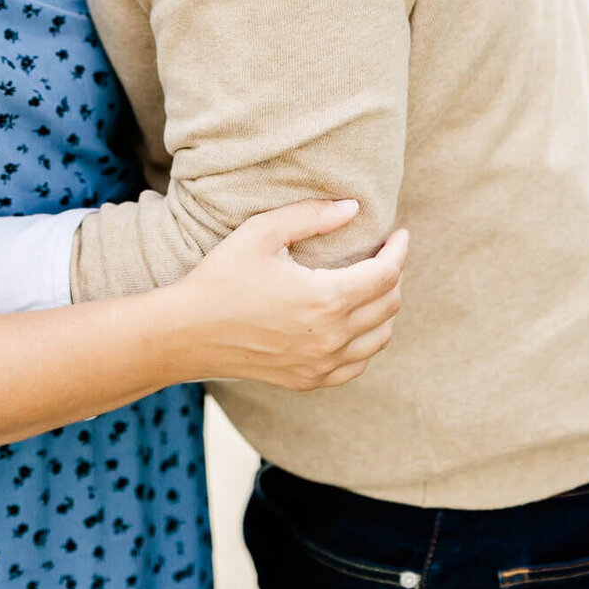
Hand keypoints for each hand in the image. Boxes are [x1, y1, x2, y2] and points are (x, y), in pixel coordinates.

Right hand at [168, 199, 406, 389]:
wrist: (188, 332)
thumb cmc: (222, 276)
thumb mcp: (262, 232)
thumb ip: (311, 215)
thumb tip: (353, 208)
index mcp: (326, 298)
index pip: (386, 274)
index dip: (398, 250)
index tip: (400, 233)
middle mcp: (332, 337)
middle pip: (389, 304)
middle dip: (393, 274)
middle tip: (383, 254)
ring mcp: (322, 364)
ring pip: (379, 337)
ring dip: (385, 308)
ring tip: (373, 284)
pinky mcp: (309, 380)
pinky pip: (358, 364)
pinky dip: (367, 341)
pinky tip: (355, 322)